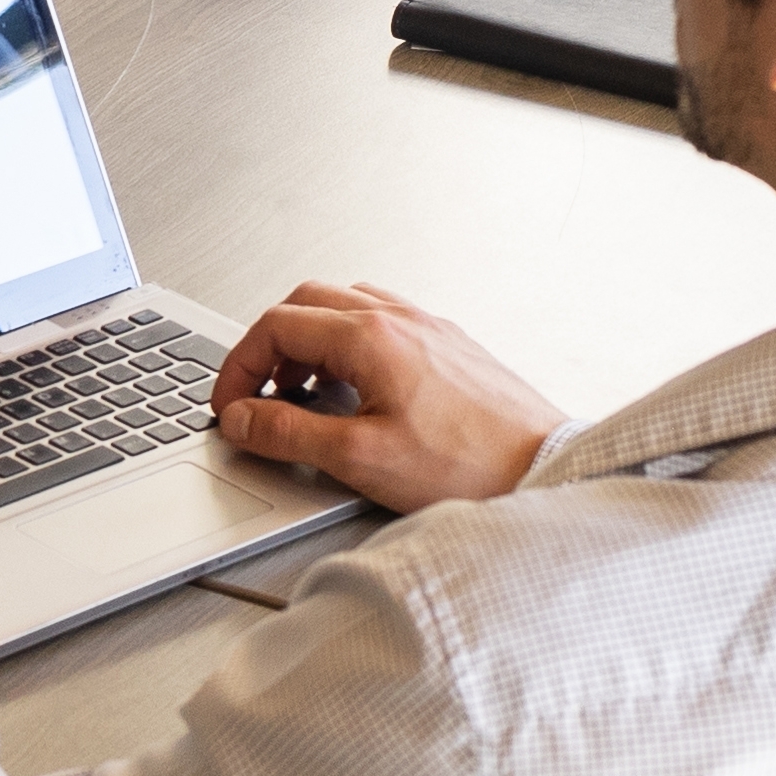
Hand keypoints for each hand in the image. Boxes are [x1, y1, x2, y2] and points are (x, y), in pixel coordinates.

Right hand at [208, 281, 560, 513]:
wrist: (546, 472)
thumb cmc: (469, 467)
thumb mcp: (359, 459)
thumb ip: (288, 434)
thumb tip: (241, 420)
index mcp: (371, 336)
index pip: (276, 326)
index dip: (239, 367)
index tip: (230, 409)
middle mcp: (401, 318)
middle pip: (306, 303)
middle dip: (268, 347)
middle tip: (257, 396)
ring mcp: (429, 328)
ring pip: (345, 307)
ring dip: (310, 343)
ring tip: (303, 396)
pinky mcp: (451, 347)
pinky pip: (382, 324)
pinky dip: (349, 347)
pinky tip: (356, 393)